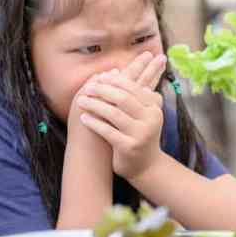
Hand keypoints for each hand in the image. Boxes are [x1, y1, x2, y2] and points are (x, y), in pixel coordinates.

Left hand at [78, 54, 166, 178]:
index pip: (133, 87)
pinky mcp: (130, 147)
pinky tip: (84, 118)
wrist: (146, 166)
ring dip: (95, 105)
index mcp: (154, 107)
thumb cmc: (139, 134)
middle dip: (103, 91)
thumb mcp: (142, 112)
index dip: (115, 81)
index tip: (100, 77)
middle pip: (123, 98)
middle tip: (88, 88)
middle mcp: (151, 119)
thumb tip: (114, 70)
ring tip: (81, 101)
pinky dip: (94, 123)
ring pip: (114, 114)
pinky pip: (108, 131)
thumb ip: (132, 93)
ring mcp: (141, 134)